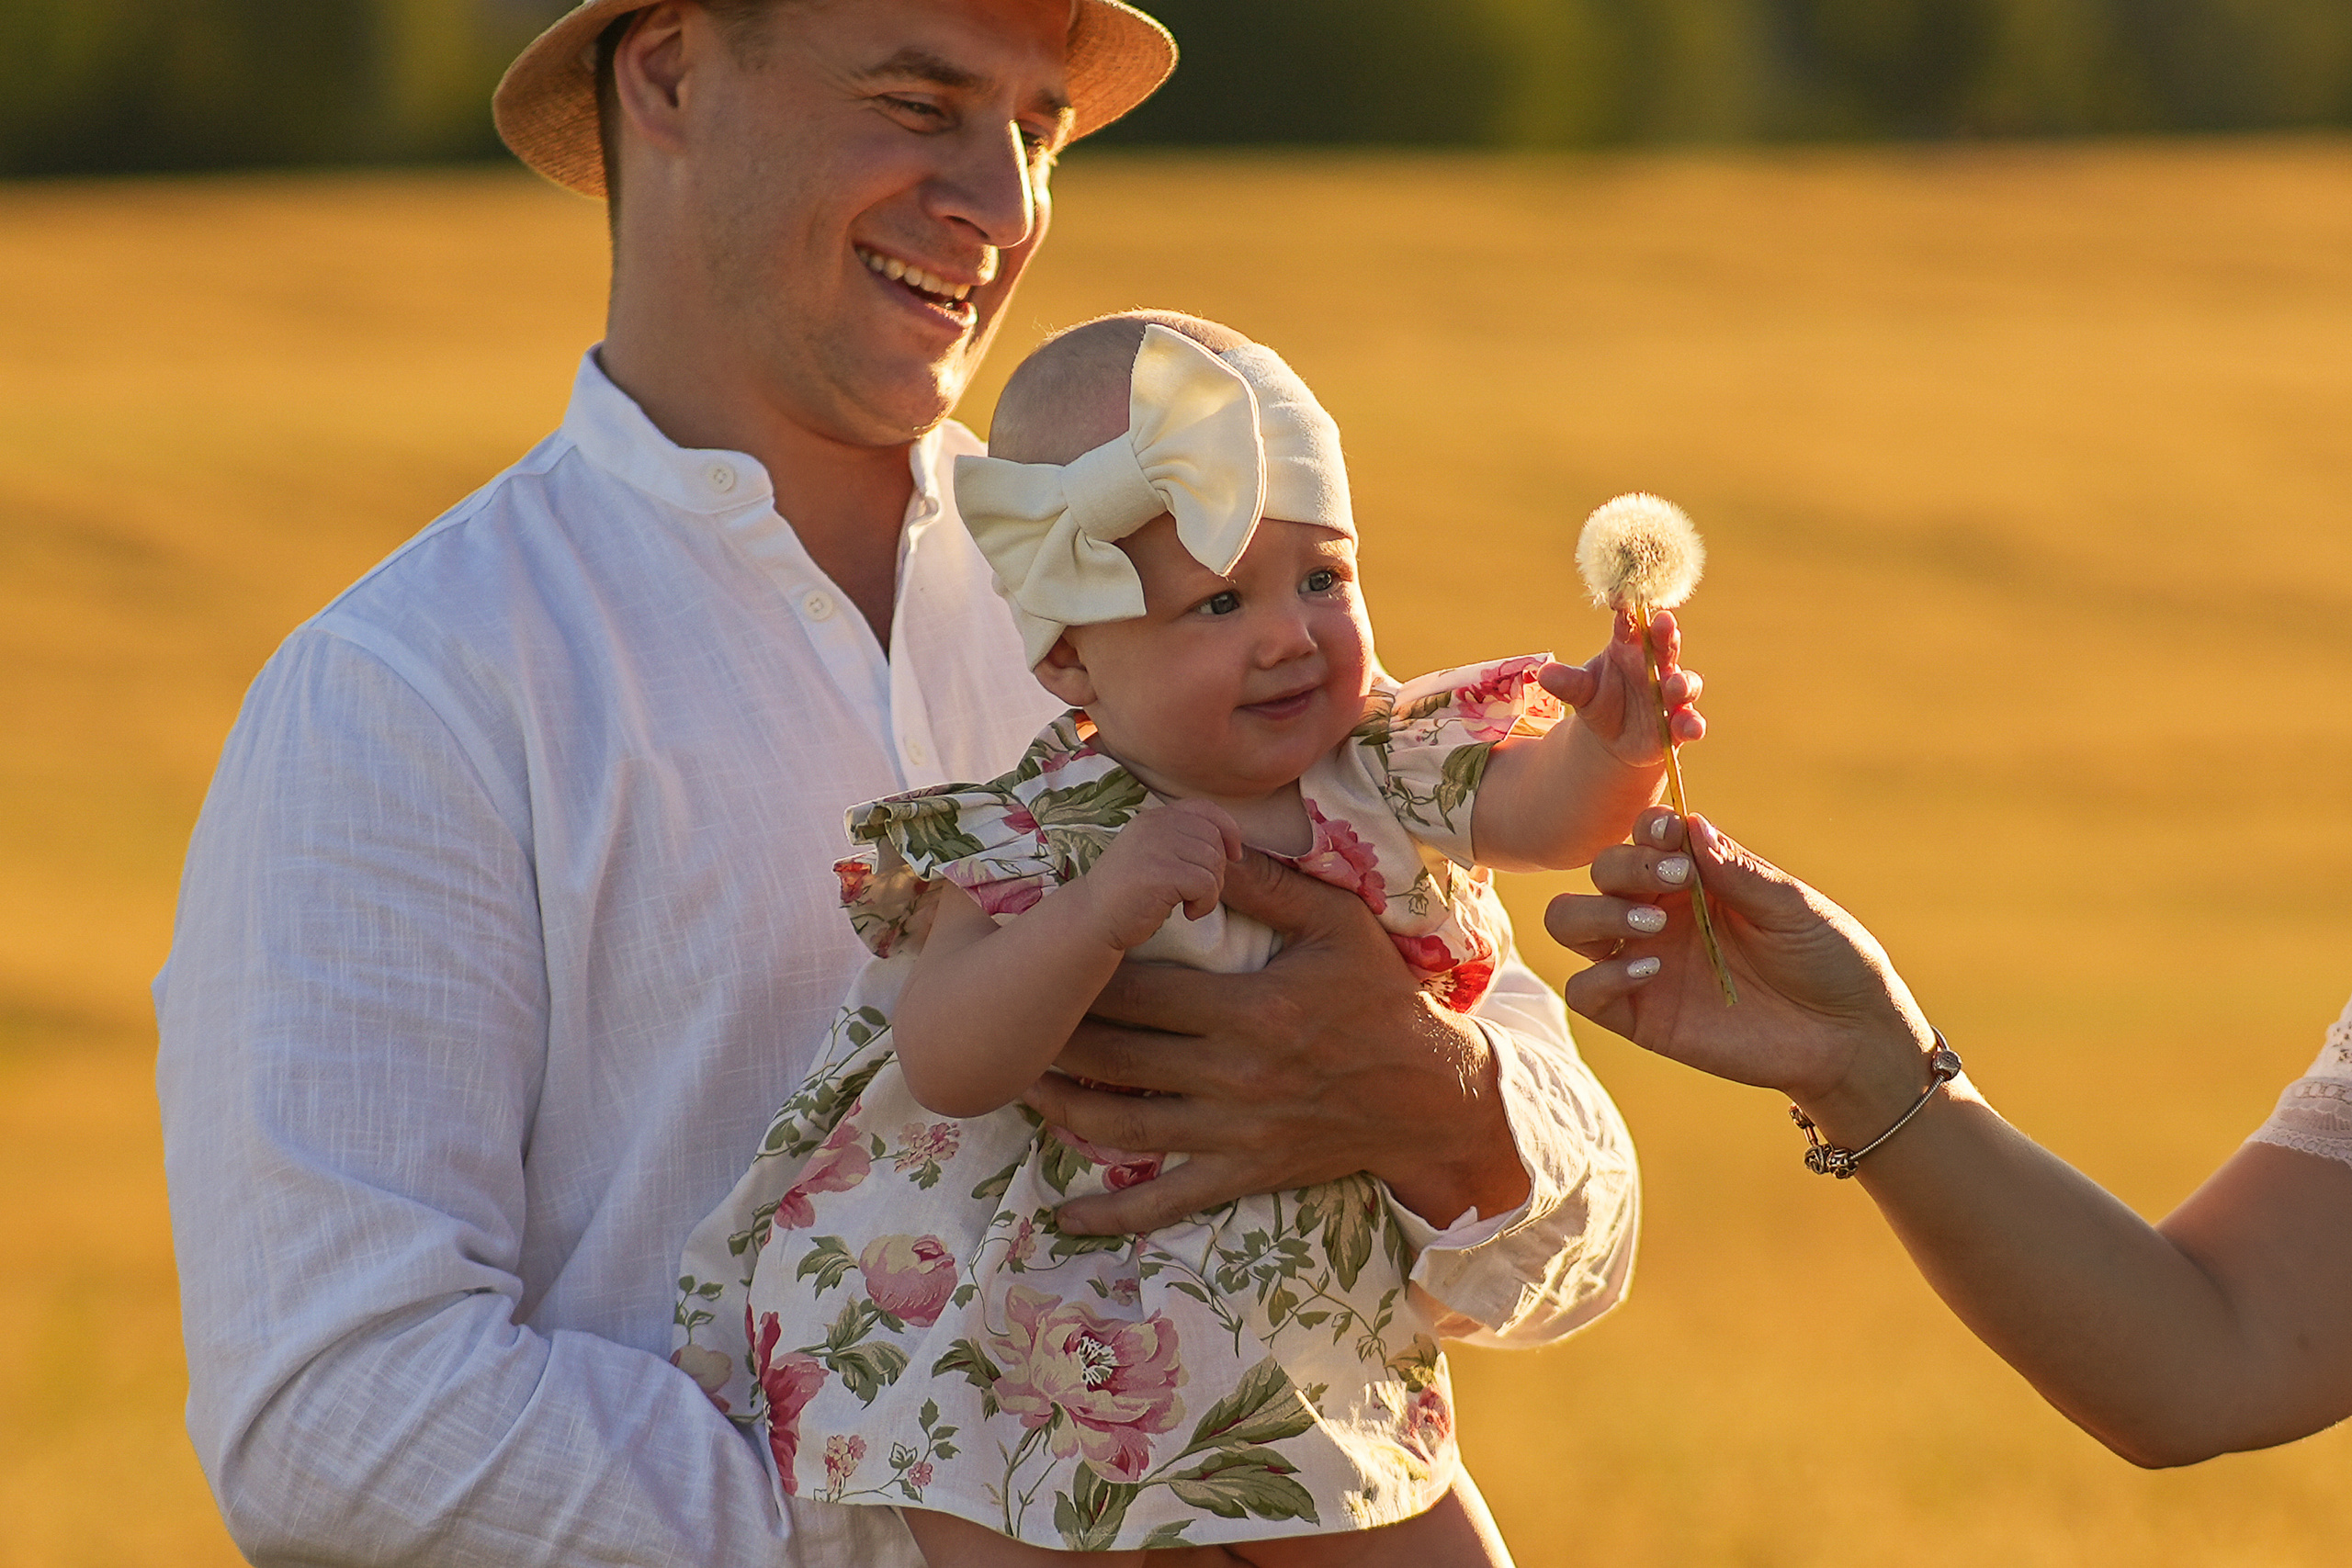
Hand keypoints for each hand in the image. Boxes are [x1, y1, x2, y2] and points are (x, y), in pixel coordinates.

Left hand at [1030, 852, 1529, 1232]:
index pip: (1137, 992)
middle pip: (1113, 1057)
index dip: (1075, 975)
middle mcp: (1231, 1075)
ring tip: (1014, 1084)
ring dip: (1059, 1109)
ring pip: (1121, 1127)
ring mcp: (1232, 1132)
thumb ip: (1267, 884)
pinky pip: (1166, 1202)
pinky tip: (1062, 1213)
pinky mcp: (1242, 1173)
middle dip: (1050, 1039)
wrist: (1432, 1097)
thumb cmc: (1381, 999)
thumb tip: (1201, 840)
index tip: (1030, 955)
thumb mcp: (1337, 925)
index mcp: (1249, 1009)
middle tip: (998, 1019)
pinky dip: (1112, 1213)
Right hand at [1073, 798, 1242, 950]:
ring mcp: (1156, 846)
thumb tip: (1232, 845)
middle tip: (1198, 893)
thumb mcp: (1153, 854)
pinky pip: (1206, 884)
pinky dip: (1204, 904)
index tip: (1233, 855)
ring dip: (1211, 891)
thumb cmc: (1129, 893)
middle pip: (1214, 839)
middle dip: (1218, 870)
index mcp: (1154, 818)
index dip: (1229, 830)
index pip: (1206, 809)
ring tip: (1190, 903)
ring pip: (1213, 862)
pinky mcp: (1160, 873)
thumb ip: (1182, 841)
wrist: (1093, 917)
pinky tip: (1187, 913)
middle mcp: (1155, 825)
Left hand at [1537, 608, 1704, 766]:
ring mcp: (1671, 694)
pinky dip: (1692, 724)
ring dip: (1683, 683)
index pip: (1633, 623)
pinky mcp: (1679, 724)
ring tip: (1675, 686)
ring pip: (1685, 683)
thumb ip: (1568, 682)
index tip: (1625, 597)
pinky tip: (1691, 727)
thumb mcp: (1581, 691)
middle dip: (1666, 634)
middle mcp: (1656, 665)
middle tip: (1665, 623)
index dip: (1631, 610)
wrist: (1613, 738)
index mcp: (1630, 647)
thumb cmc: (1599, 700)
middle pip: (1665, 645)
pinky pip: (1690, 722)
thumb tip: (1544, 674)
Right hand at [1542, 807, 1939, 1133]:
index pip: (1645, 836)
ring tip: (1654, 925)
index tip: (1673, 836)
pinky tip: (1652, 972)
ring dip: (1597, 913)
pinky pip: (1584, 991)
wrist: (1849, 1038)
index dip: (1649, 829)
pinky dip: (1601, 976)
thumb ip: (1737, 871)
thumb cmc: (1830, 961)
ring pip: (1569, 922)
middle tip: (1677, 880)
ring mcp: (1644, 963)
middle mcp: (1660, 913)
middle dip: (1627, 866)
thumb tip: (1689, 823)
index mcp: (1696, 878)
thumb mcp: (1792, 906)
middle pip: (1601, 871)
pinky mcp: (1640, 1016)